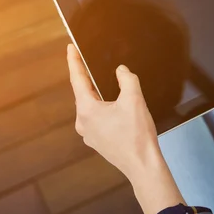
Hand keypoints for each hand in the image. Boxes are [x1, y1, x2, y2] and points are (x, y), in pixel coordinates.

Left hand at [66, 44, 183, 213]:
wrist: (143, 166)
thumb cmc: (137, 134)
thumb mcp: (134, 100)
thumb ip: (127, 80)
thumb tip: (120, 70)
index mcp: (87, 110)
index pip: (77, 80)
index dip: (74, 62)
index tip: (70, 48)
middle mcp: (83, 122)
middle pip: (84, 94)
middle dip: (89, 79)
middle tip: (92, 63)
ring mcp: (89, 135)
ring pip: (91, 108)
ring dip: (98, 96)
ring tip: (107, 84)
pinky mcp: (98, 142)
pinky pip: (97, 120)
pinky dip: (103, 109)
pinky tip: (116, 108)